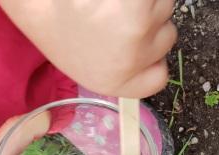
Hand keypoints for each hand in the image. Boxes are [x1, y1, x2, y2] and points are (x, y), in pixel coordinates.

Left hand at [0, 0, 176, 98]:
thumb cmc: (52, 19)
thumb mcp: (83, 61)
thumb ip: (116, 67)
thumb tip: (142, 58)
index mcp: (114, 82)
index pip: (158, 79)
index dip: (152, 59)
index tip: (140, 46)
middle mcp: (131, 60)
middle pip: (166, 38)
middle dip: (148, 23)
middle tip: (117, 13)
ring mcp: (140, 29)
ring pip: (165, 9)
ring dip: (146, 2)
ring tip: (113, 1)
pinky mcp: (140, 4)